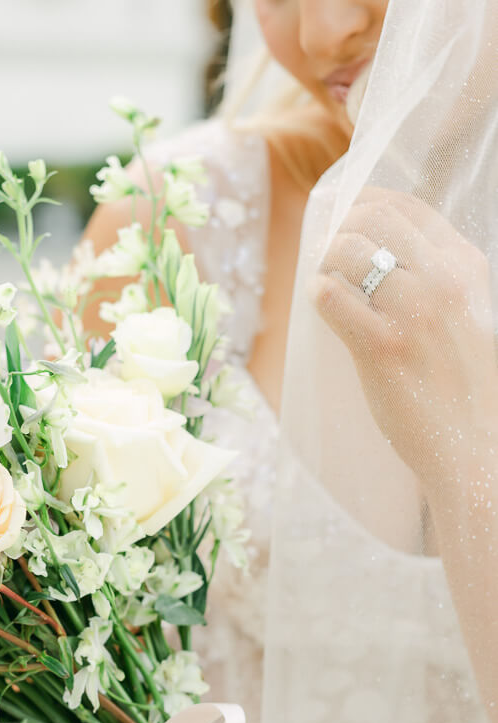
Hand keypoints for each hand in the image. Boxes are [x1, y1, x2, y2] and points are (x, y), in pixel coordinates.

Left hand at [310, 187, 497, 492]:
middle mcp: (444, 282)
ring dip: (325, 258)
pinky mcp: (383, 348)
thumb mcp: (469, 317)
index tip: (346, 219)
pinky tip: (319, 299)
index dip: (365, 204)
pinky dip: (318, 291)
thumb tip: (386, 256)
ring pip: (349, 249)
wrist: (477, 445)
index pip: (408, 208)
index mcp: (467, 268)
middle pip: (374, 218)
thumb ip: (440, 282)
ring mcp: (413, 313)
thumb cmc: (467, 386)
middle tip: (327, 249)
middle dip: (340, 227)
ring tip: (322, 276)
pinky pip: (333, 297)